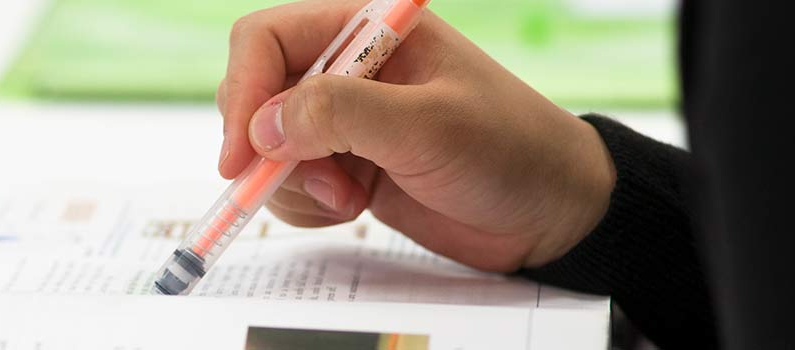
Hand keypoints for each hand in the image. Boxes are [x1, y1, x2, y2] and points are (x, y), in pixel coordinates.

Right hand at [215, 0, 614, 271]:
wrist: (552, 213)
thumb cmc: (510, 150)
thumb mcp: (426, 126)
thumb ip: (341, 115)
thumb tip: (262, 126)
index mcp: (368, 26)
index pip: (267, 39)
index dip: (244, 92)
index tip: (243, 153)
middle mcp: (348, 66)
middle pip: (256, 91)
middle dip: (269, 147)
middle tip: (314, 184)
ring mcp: (346, 117)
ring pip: (266, 144)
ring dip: (292, 182)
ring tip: (349, 200)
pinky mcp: (346, 164)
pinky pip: (289, 181)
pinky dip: (304, 205)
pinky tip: (351, 209)